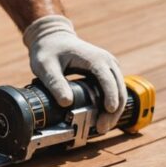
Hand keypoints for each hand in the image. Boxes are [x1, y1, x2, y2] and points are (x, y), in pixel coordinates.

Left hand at [23, 15, 126, 133]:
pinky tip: (102, 118)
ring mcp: (110, 67)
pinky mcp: (107, 73)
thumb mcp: (45, 67)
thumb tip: (67, 102)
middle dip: (113, 111)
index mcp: (95, 59)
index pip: (108, 79)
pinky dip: (111, 105)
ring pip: (120, 92)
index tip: (108, 111)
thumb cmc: (49, 51)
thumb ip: (55, 83)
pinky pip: (115, 91)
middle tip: (101, 128)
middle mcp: (107, 62)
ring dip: (114, 111)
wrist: (54, 38)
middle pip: (119, 89)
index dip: (110, 96)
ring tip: (101, 127)